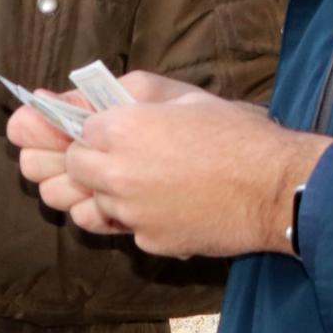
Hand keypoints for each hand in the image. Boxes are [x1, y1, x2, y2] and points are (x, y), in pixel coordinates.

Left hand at [9, 70, 329, 258]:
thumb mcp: (176, 94)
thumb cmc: (233, 132)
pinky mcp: (147, 241)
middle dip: (65, 162)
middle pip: (57, 172)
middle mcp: (115, 173)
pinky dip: (124, 216)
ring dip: (87, 193)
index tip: (56, 124)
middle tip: (82, 154)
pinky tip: (151, 200)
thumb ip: (115, 92)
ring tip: (116, 178)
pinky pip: (117, 228)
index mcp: (119, 128)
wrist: (276, 187)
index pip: (59, 131)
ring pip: (77, 208)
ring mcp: (130, 213)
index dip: (59, 127)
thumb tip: (63, 97)